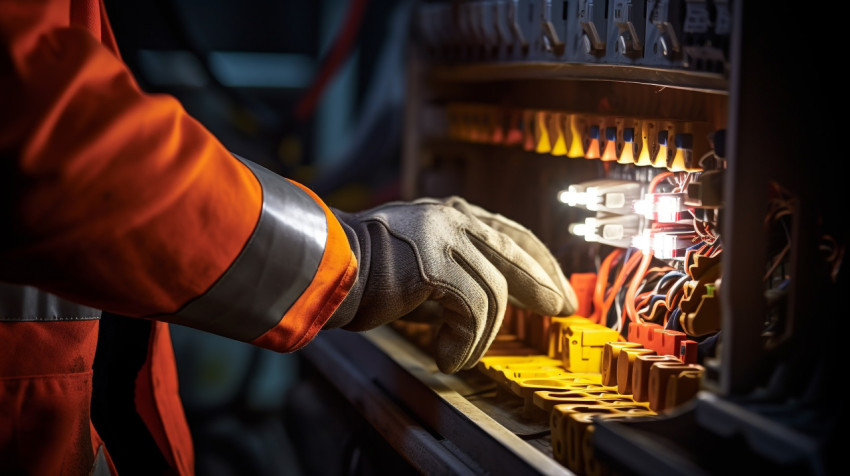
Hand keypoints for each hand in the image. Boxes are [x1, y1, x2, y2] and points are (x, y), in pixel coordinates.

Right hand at [325, 196, 576, 372]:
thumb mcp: (418, 263)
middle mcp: (452, 218)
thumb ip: (453, 271)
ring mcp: (443, 236)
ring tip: (463, 355)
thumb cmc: (364, 271)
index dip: (540, 261)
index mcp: (451, 214)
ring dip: (483, 334)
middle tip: (561, 309)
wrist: (323, 267)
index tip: (556, 288)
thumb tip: (488, 303)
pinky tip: (449, 357)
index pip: (511, 233)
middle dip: (543, 285)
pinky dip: (466, 342)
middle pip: (517, 252)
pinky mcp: (433, 263)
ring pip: (494, 291)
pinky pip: (473, 309)